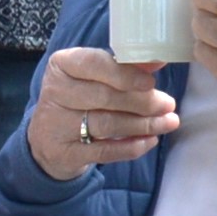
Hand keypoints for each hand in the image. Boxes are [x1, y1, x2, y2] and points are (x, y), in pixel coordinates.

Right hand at [27, 48, 178, 181]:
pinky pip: (103, 152)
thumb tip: (157, 62)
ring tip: (167, 123)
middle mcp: (55, 93)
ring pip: (106, 124)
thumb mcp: (94, 76)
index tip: (151, 82)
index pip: (94, 64)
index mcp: (62, 65)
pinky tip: (149, 141)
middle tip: (168, 105)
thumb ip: (124, 67)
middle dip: (142, 102)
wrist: (48, 138)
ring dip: (142, 125)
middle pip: (104, 97)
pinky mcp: (64, 153)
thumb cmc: (79, 98)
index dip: (125, 74)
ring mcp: (56, 125)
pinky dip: (131, 147)